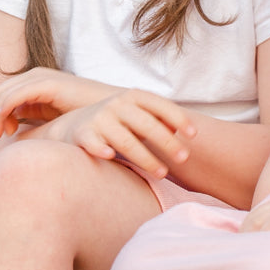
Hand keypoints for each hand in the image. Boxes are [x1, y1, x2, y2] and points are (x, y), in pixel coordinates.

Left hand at [0, 68, 114, 139]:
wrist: (110, 112)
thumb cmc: (85, 117)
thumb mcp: (52, 116)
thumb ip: (32, 115)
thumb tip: (11, 124)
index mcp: (35, 82)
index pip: (3, 93)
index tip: (4, 134)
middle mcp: (35, 75)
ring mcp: (40, 77)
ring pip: (2, 94)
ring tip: (2, 135)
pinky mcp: (46, 84)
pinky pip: (14, 96)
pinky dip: (4, 112)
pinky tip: (10, 128)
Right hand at [39, 89, 196, 178]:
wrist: (76, 124)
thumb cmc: (119, 123)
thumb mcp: (140, 115)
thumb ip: (161, 120)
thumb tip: (188, 133)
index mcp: (134, 96)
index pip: (160, 105)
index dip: (178, 118)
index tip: (193, 135)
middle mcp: (116, 104)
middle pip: (146, 125)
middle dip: (167, 142)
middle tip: (183, 159)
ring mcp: (99, 119)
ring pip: (125, 140)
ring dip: (146, 158)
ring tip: (162, 174)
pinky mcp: (82, 135)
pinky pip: (93, 143)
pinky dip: (101, 149)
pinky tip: (110, 156)